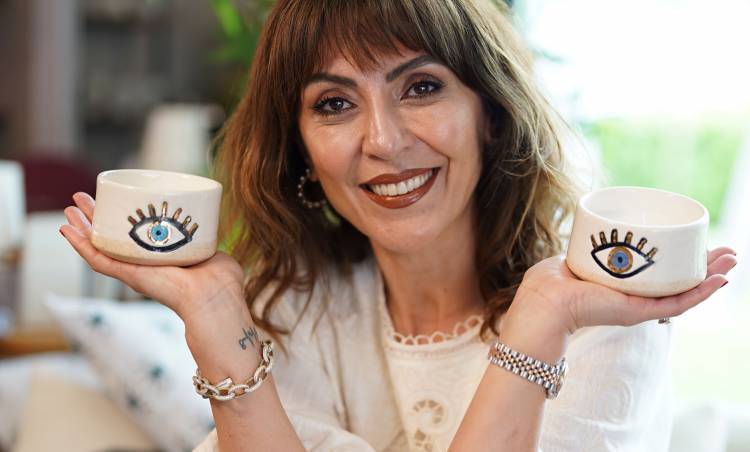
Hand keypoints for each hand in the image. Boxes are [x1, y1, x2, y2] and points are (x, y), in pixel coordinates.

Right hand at [59, 192, 246, 324]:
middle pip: (111, 240)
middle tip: (80, 198)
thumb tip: (211, 232)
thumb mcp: (214, 252)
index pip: (136, 238)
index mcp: (163, 259)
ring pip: (99, 248)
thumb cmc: (221, 282)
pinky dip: (80, 246)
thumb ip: (209, 242)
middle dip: (95, 219)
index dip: (121, 221)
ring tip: (68, 209)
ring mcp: (134, 271)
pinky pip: (98, 261)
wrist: (214, 297)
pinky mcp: (129, 276)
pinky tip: (67, 231)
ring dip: (81, 229)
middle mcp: (145, 265)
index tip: (113, 202)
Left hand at [507, 247, 736, 336]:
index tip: (694, 245)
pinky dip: (700, 293)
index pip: (654, 275)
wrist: (543, 305)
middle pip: (676, 282)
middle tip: (727, 251)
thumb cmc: (547, 286)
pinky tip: (719, 281)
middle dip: (703, 266)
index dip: (676, 261)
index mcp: (617, 286)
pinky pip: (677, 305)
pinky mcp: (637, 312)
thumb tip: (593, 237)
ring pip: (683, 293)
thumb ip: (585, 251)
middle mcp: (631, 298)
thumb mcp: (572, 262)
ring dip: (710, 277)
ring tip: (733, 261)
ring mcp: (637, 306)